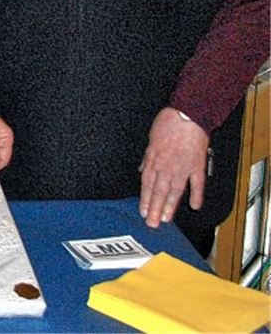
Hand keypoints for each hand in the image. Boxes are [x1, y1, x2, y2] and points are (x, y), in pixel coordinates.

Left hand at [139, 107, 208, 228]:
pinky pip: (197, 183)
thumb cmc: (168, 123)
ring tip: (166, 219)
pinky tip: (195, 206)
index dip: (144, 199)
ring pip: (175, 190)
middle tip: (151, 224)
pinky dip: (196, 194)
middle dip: (154, 208)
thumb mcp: (151, 139)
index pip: (147, 184)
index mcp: (154, 159)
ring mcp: (182, 167)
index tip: (142, 212)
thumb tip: (143, 169)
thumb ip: (148, 157)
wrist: (187, 115)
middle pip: (158, 191)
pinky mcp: (197, 165)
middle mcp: (166, 166)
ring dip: (169, 206)